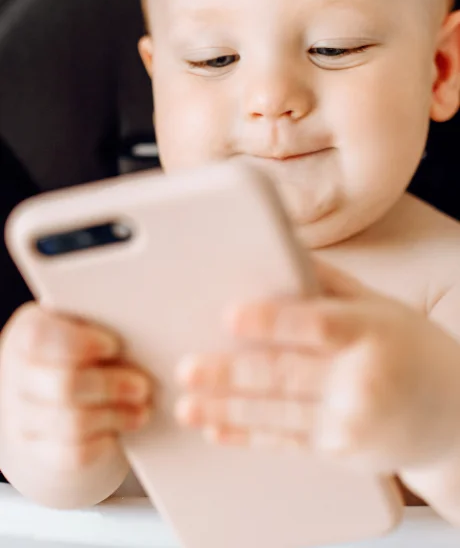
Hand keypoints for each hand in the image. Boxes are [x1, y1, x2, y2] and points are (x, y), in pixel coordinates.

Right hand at [0, 303, 153, 474]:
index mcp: (26, 333)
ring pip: (72, 423)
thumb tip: (142, 326)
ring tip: (141, 409)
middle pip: (63, 384)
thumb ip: (100, 324)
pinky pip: (73, 453)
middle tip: (143, 386)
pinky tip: (122, 429)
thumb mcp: (84, 328)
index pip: (41, 337)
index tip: (114, 346)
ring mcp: (21, 418)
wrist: (58, 395)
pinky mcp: (36, 452)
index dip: (81, 344)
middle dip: (110, 385)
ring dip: (115, 415)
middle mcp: (15, 375)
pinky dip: (104, 442)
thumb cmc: (82, 350)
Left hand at [175, 260, 459, 474]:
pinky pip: (286, 445)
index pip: (315, 323)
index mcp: (368, 331)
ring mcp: (351, 422)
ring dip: (226, 410)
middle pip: (285, 375)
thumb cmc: (410, 347)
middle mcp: (360, 378)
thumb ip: (327, 282)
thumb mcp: (378, 305)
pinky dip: (247, 438)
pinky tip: (217, 430)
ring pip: (277, 415)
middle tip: (187, 368)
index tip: (230, 316)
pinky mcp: (341, 452)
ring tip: (187, 403)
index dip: (270, 321)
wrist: (455, 413)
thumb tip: (277, 249)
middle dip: (229, 373)